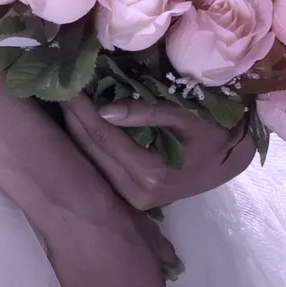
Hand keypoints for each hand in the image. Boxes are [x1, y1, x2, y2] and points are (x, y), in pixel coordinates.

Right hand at [36, 188, 179, 286]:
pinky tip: (74, 267)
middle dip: (122, 286)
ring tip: (89, 261)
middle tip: (110, 260)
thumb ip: (167, 256)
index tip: (134, 259)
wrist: (77, 221)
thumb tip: (176, 267)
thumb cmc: (121, 227)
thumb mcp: (154, 234)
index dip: (144, 274)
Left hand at [59, 91, 256, 213]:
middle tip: (54, 91)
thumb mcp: (186, 116)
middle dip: (71, 119)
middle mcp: (138, 193)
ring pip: (92, 164)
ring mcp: (134, 200)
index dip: (81, 109)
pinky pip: (102, 171)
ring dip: (75, 133)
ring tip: (62, 104)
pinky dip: (88, 146)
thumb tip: (104, 109)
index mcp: (152, 173)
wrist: (230, 161)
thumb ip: (146, 113)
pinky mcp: (133, 200)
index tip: (64, 86)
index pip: (103, 136)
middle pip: (91, 152)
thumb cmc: (213, 133)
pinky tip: (78, 125)